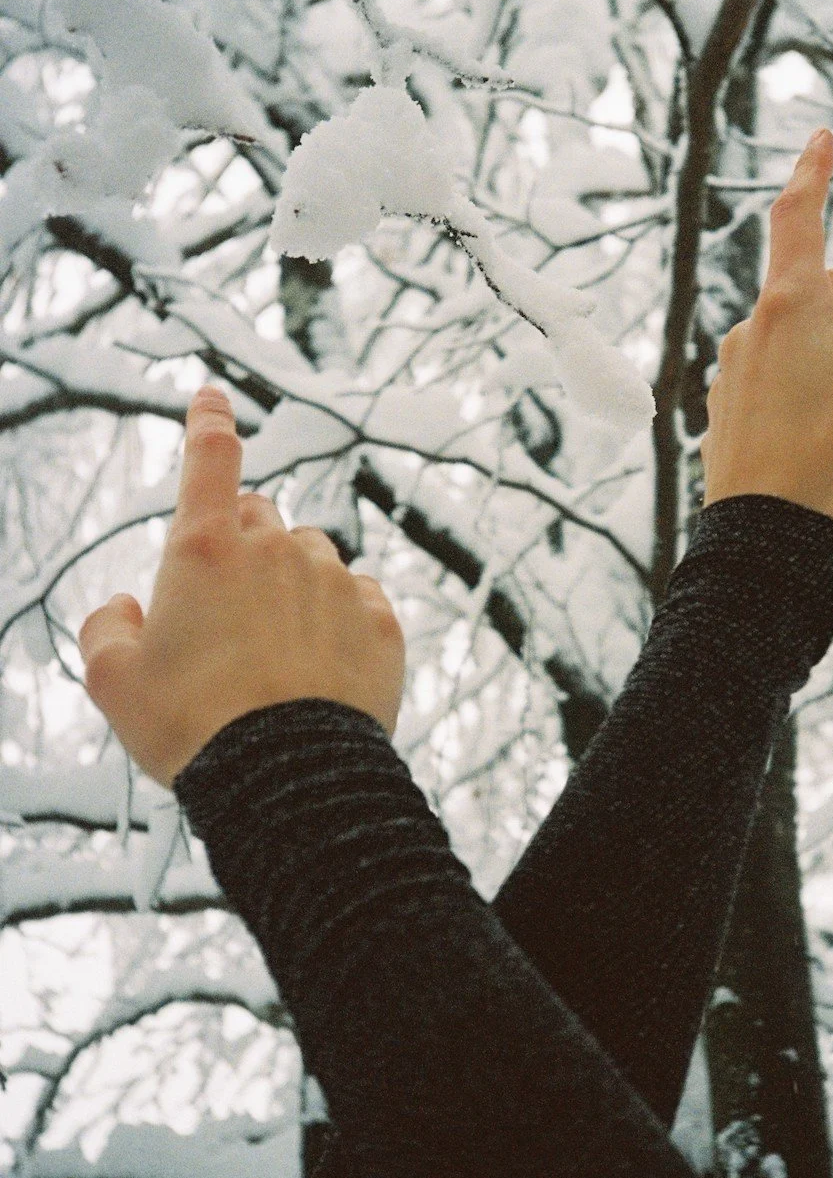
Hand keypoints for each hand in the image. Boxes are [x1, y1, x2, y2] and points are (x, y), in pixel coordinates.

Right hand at [78, 387, 405, 788]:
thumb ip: (107, 630)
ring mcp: (337, 581)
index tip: (213, 397)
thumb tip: (125, 606)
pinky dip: (340, 619)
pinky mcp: (381, 621)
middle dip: (243, 548)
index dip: (208, 424)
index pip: (210, 460)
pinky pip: (360, 598)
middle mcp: (277, 549)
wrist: (288, 780)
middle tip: (226, 614)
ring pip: (313, 558)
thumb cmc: (191, 728)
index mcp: (205, 549)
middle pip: (261, 519)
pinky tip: (320, 667)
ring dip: (294, 585)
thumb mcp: (114, 683)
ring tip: (274, 654)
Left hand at [700, 128, 832, 536]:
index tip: (822, 139)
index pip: (798, 218)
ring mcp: (734, 379)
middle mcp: (750, 334)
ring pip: (794, 333)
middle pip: (812, 285)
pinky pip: (776, 373)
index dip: (814, 173)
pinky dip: (815, 365)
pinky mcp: (730, 420)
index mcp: (789, 309)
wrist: (765, 543)